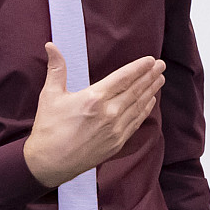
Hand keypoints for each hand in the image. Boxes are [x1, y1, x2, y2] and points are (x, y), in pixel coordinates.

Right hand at [25, 44, 163, 188]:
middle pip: (135, 90)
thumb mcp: (50, 95)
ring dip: (151, 91)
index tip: (151, 60)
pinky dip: (144, 110)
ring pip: (138, 106)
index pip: (123, 78)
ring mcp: (115, 130)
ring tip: (160, 79)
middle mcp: (109, 114)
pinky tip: (150, 102)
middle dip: (150, 76)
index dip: (139, 68)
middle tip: (162, 66)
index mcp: (94, 99)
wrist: (49, 163)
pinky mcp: (116, 143)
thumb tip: (50, 46)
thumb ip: (56, 68)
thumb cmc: (48, 129)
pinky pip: (136, 123)